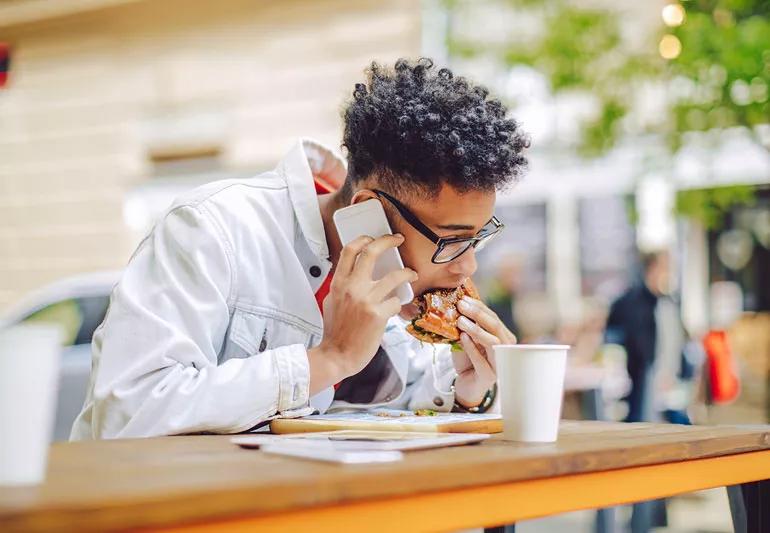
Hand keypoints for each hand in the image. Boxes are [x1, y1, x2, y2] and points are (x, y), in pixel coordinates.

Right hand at [308, 234, 416, 393]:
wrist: (337, 355)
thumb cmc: (336, 331)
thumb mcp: (332, 302)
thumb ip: (343, 286)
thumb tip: (355, 274)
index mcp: (338, 283)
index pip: (349, 251)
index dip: (364, 239)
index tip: (373, 237)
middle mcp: (351, 287)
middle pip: (371, 252)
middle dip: (387, 240)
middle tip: (397, 239)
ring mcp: (366, 300)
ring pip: (394, 276)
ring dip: (407, 273)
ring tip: (411, 275)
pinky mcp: (378, 314)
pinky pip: (396, 302)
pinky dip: (398, 304)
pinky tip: (395, 309)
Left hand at [452, 295, 516, 407]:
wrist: (466, 386)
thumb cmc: (468, 361)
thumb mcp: (467, 339)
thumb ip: (466, 326)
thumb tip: (457, 306)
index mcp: (503, 337)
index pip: (493, 318)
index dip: (479, 307)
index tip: (464, 298)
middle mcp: (506, 349)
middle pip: (495, 327)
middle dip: (478, 314)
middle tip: (461, 305)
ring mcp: (500, 363)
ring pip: (492, 342)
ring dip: (476, 329)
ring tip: (460, 321)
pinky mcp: (489, 376)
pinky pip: (481, 360)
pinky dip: (471, 347)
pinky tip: (462, 337)